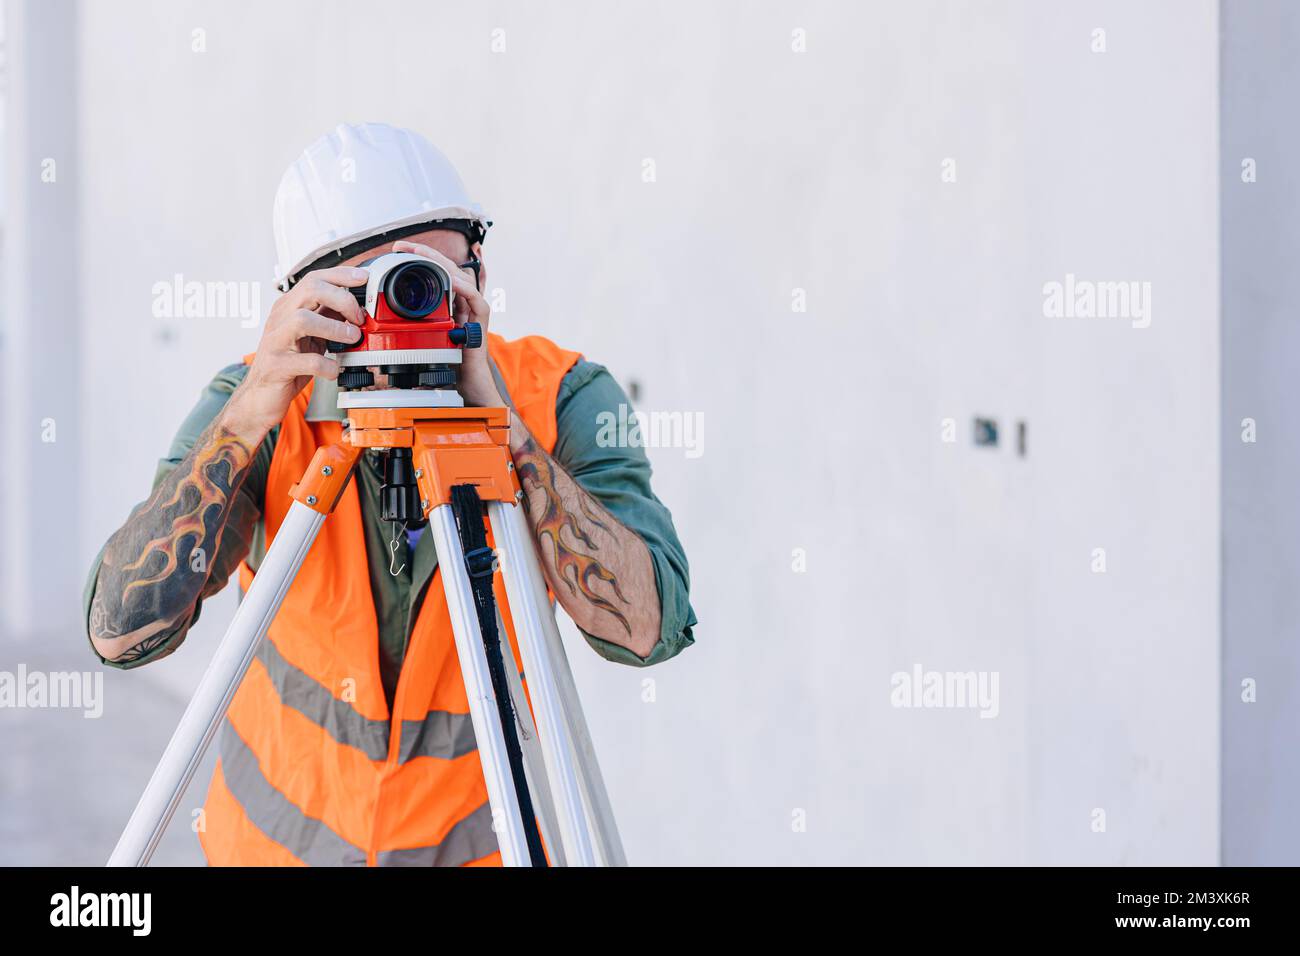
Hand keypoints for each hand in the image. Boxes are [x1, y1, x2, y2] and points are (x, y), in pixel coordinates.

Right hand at [221, 266, 367, 439]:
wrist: (260, 397)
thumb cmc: (288, 365)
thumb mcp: (311, 337)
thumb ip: (328, 320)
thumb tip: (356, 307)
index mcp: (288, 308)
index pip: (313, 279)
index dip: (340, 275)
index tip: (363, 278)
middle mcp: (279, 319)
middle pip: (309, 290)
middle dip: (342, 299)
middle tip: (359, 317)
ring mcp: (276, 341)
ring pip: (303, 320)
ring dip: (334, 327)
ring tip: (352, 339)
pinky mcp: (277, 366)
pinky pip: (305, 361)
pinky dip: (326, 365)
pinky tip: (334, 369)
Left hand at [392, 239, 502, 406]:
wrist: (466, 382)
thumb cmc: (446, 363)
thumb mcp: (421, 340)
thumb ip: (409, 327)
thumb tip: (380, 321)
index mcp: (447, 303)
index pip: (434, 272)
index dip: (418, 259)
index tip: (398, 250)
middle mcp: (460, 302)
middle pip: (447, 268)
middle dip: (425, 253)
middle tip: (405, 246)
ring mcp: (471, 309)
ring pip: (460, 276)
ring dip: (441, 263)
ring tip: (423, 255)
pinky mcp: (481, 320)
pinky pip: (475, 298)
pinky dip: (464, 288)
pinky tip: (451, 281)